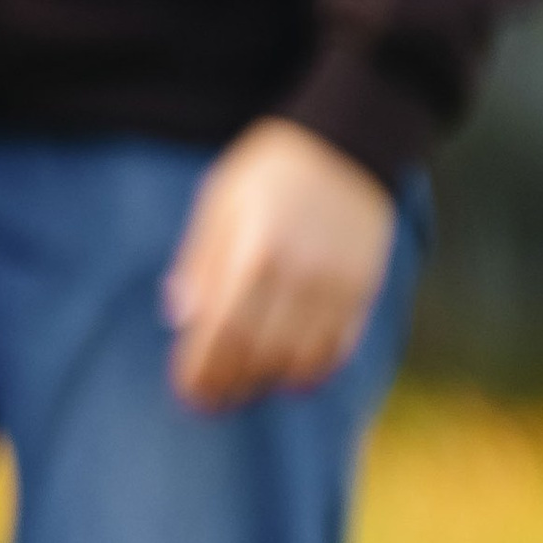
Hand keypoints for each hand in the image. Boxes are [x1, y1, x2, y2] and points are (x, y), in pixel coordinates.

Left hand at [162, 119, 395, 410]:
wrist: (346, 141)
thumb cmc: (269, 173)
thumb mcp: (220, 203)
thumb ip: (200, 261)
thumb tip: (179, 318)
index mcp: (254, 253)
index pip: (221, 333)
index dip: (202, 371)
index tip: (186, 391)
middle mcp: (298, 274)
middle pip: (258, 353)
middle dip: (228, 384)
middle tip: (208, 401)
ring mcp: (335, 284)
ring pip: (299, 358)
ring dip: (267, 381)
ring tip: (244, 387)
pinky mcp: (363, 288)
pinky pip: (337, 347)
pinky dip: (312, 371)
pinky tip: (290, 376)